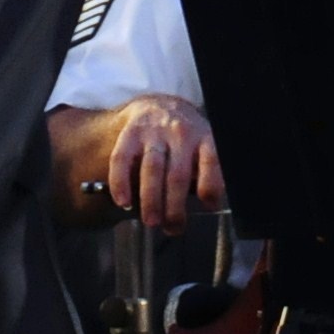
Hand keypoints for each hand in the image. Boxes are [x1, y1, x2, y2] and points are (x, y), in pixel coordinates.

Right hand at [50, 95, 223, 229]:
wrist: (159, 105)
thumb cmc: (186, 140)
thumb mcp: (204, 148)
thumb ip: (205, 173)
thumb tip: (210, 206)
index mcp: (204, 137)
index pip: (212, 161)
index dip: (210, 186)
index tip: (208, 206)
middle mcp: (180, 132)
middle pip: (177, 174)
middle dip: (174, 206)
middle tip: (172, 228)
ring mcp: (154, 132)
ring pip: (152, 168)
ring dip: (150, 199)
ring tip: (151, 221)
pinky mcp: (130, 133)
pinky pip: (122, 159)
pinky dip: (121, 183)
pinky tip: (123, 202)